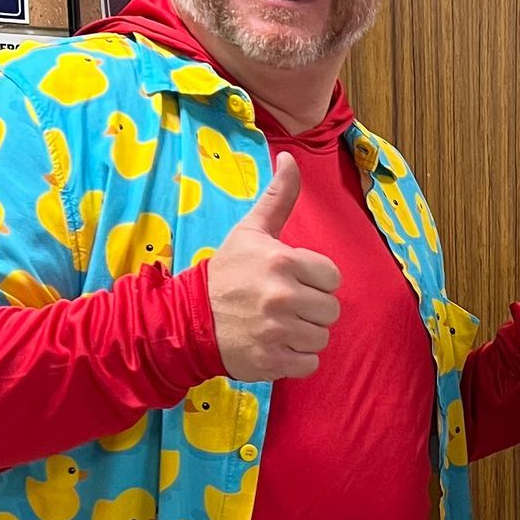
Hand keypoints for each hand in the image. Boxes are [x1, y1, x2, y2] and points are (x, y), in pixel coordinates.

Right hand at [206, 155, 341, 381]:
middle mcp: (282, 296)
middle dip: (311, 308)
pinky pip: (309, 363)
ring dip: (304, 334)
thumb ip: (278, 197)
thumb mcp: (250, 231)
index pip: (332, 277)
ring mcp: (277, 332)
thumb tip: (290, 156)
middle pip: (330, 310)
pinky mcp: (273, 361)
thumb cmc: (225, 273)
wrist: (186, 320)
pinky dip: (296, 359)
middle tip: (282, 305)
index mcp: (282, 262)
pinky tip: (274, 344)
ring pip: (321, 337)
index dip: (315, 280)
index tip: (291, 280)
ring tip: (278, 324)